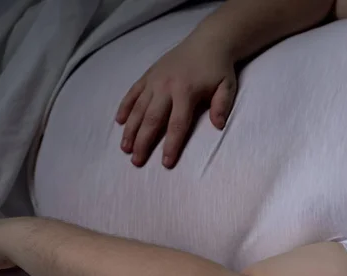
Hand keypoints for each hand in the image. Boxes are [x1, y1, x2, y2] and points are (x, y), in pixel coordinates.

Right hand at [116, 38, 237, 167]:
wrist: (208, 42)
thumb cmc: (218, 68)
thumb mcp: (227, 86)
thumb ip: (222, 105)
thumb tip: (218, 125)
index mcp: (186, 91)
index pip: (177, 124)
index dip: (171, 145)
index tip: (166, 163)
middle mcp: (166, 86)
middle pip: (152, 119)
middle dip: (143, 142)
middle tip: (136, 161)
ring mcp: (154, 80)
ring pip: (138, 108)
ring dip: (130, 129)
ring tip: (124, 148)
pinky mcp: (148, 74)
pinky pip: (132, 93)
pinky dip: (124, 107)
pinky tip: (119, 122)